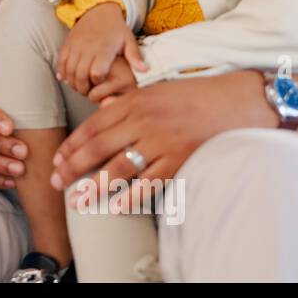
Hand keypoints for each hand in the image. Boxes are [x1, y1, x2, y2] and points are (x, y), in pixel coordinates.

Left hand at [50, 71, 264, 208]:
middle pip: (98, 148)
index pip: (93, 126)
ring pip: (120, 167)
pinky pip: (150, 181)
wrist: (241, 101)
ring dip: (96, 186)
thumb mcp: (158, 90)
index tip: (58, 160)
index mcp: (135, 101)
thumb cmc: (198, 95)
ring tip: (80, 201)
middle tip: (57, 182)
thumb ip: (129, 102)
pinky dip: (133, 195)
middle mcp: (144, 121)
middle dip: (73, 167)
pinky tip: (118, 206)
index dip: (73, 146)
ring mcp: (162, 141)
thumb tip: (102, 108)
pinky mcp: (181, 158)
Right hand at [57, 2, 146, 95]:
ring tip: (79, 87)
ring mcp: (75, 45)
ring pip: (69, 70)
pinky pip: (61, 62)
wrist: (98, 11)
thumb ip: (134, 56)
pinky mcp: (67, 44)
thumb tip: (144, 70)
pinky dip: (62, 73)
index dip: (98, 81)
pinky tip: (67, 78)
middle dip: (83, 87)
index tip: (101, 82)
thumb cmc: (115, 29)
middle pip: (80, 75)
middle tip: (88, 92)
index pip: (97, 72)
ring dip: (72, 82)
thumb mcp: (128, 40)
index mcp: (105, 47)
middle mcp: (88, 46)